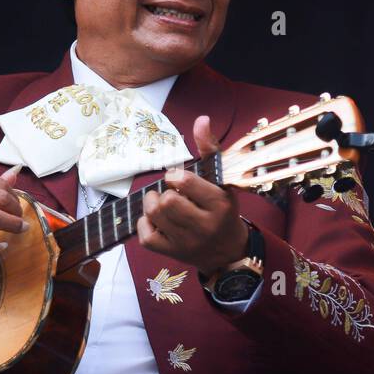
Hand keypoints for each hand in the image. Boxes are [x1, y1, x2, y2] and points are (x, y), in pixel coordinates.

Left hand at [136, 115, 247, 273]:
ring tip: (162, 202)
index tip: (178, 179)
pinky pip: (146, 236)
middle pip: (167, 201)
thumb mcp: (222, 179)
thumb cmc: (223, 210)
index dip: (175, 176)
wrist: (228, 251)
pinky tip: (156, 220)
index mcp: (219, 205)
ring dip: (152, 204)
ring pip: (154, 216)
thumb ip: (209, 149)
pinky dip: (145, 223)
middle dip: (164, 192)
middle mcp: (205, 226)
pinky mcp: (172, 253)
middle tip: (170, 193)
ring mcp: (187, 242)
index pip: (185, 183)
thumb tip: (201, 120)